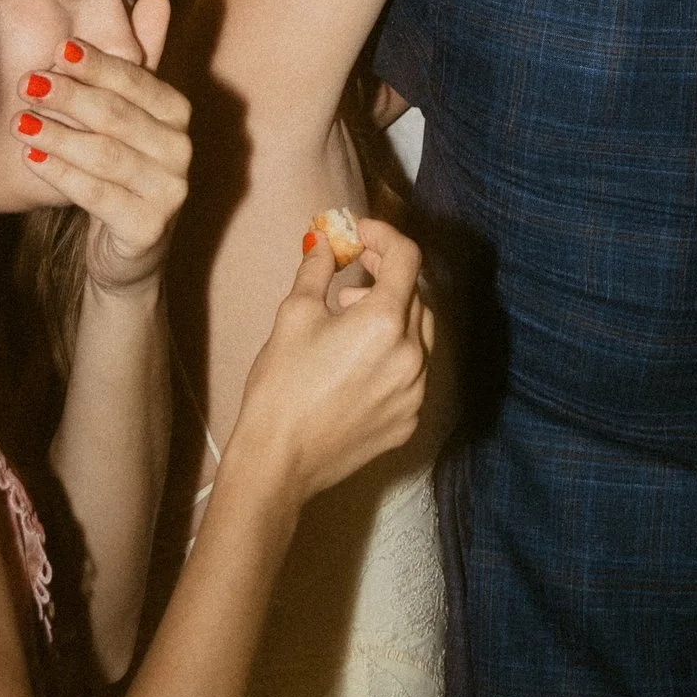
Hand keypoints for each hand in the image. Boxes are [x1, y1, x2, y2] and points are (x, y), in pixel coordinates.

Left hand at [14, 0, 191, 295]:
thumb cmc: (121, 171)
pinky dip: (63, 175)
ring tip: (20, 122)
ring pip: (106, 154)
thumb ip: (139, 60)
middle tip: (26, 83)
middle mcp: (182, 150)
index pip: (136, 80)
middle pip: (118, 115)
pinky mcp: (149, 228)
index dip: (97, 64)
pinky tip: (32, 159)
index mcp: (178, 114)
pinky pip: (99, 195)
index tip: (56, 50)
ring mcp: (170, 191)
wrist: (126, 250)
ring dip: (59, 135)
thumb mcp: (129, 114)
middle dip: (70, 97)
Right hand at [230, 215, 432, 510]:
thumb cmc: (280, 387)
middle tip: (353, 270)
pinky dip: (394, 353)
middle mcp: (412, 356)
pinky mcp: (408, 421)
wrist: (278, 463)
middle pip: (415, 294)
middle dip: (386, 274)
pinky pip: (413, 373)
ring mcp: (414, 393)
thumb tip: (324, 240)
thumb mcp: (294, 315)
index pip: (406, 258)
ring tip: (349, 317)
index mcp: (385, 323)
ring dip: (392, 314)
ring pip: (419, 334)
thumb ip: (317, 269)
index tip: (359, 232)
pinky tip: (359, 360)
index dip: (383, 235)